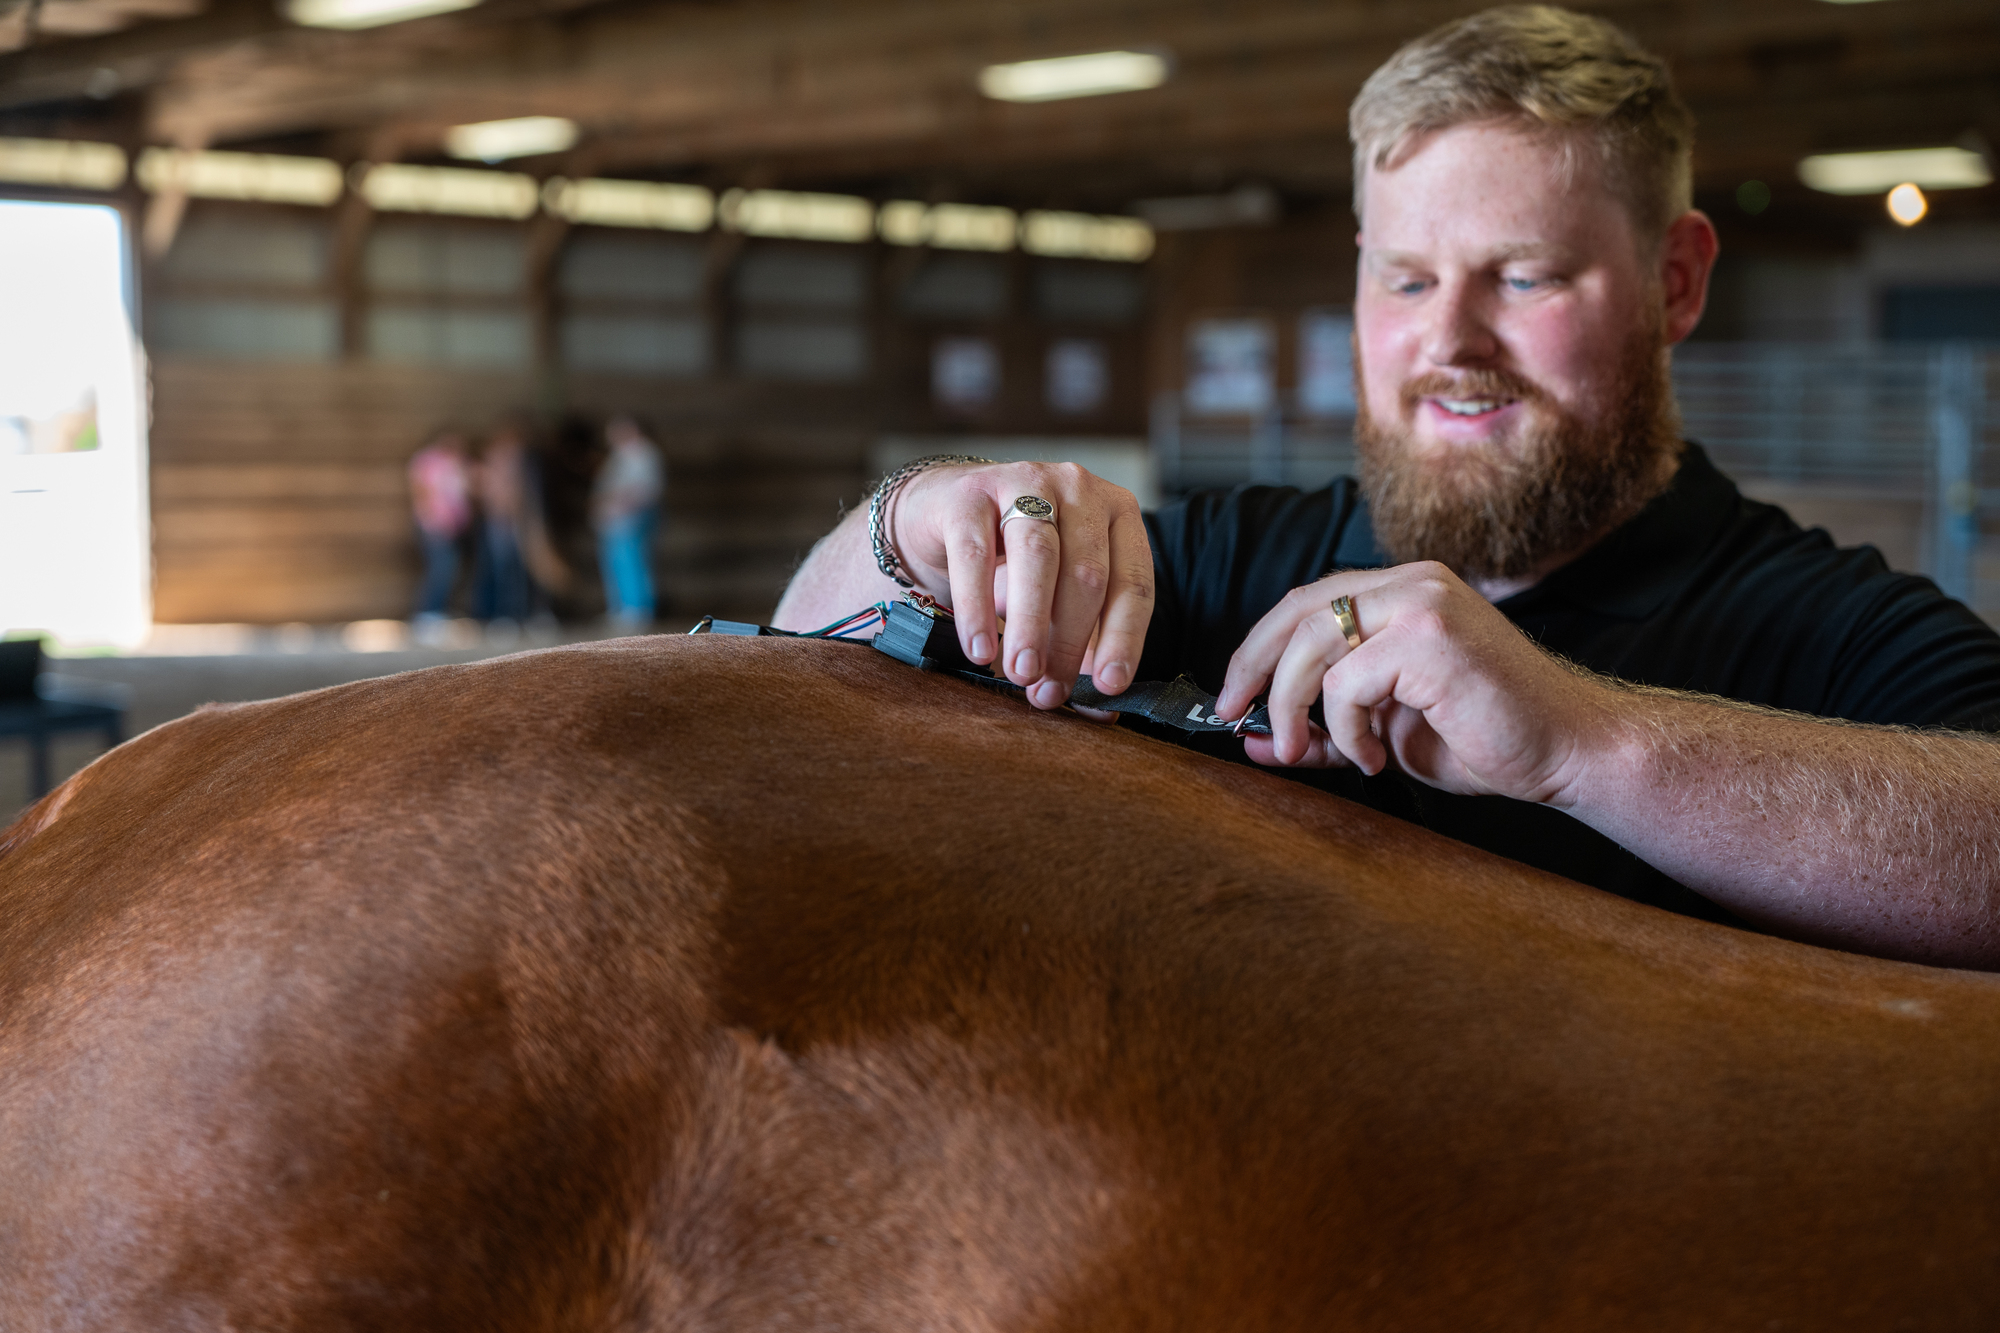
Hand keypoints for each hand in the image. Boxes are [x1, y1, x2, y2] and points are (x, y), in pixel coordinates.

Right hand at [892, 461, 1153, 708]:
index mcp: (1118, 514)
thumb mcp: (1058, 598)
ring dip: (1030, 626)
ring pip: (1038, 559)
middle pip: (1087, 574)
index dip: (1124, 639)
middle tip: (1047, 692)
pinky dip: (977, 609)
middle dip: (1068, 642)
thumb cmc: (1016, 559)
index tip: (1109, 686)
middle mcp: (1079, 489)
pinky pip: (975, 555)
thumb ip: (1083, 646)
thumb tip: (1101, 709)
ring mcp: (1024, 482)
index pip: (1133, 582)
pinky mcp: (969, 492)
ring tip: (1020, 673)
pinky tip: (979, 649)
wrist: (946, 509)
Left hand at [1214, 562, 1612, 806]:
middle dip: (1254, 668)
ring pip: (1314, 644)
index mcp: (1404, 591)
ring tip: (1316, 749)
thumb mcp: (1386, 732)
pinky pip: (1349, 682)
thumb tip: (1253, 740)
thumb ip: (1324, 727)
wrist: (1568, 749)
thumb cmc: (1485, 736)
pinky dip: (1346, 728)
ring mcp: (1423, 604)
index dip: (1258, 646)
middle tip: (1237, 717)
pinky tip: (1375, 755)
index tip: (1232, 695)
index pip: (1308, 601)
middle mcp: (1412, 583)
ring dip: (1296, 706)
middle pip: (1299, 612)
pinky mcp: (1431, 638)